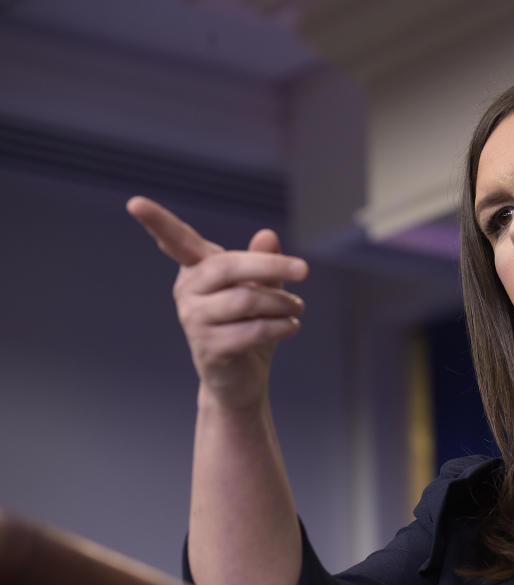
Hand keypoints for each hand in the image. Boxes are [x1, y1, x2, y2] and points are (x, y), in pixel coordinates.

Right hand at [127, 196, 307, 409]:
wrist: (242, 378)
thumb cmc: (249, 325)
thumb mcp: (261, 289)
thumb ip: (264, 263)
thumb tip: (267, 235)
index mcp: (196, 270)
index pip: (175, 241)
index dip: (156, 222)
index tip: (134, 202)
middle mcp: (187, 292)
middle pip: (228, 267)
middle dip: (271, 266)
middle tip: (304, 270)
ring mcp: (194, 320)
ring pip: (246, 299)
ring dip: (281, 303)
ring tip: (297, 308)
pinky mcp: (208, 348)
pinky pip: (252, 330)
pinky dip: (279, 326)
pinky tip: (292, 327)